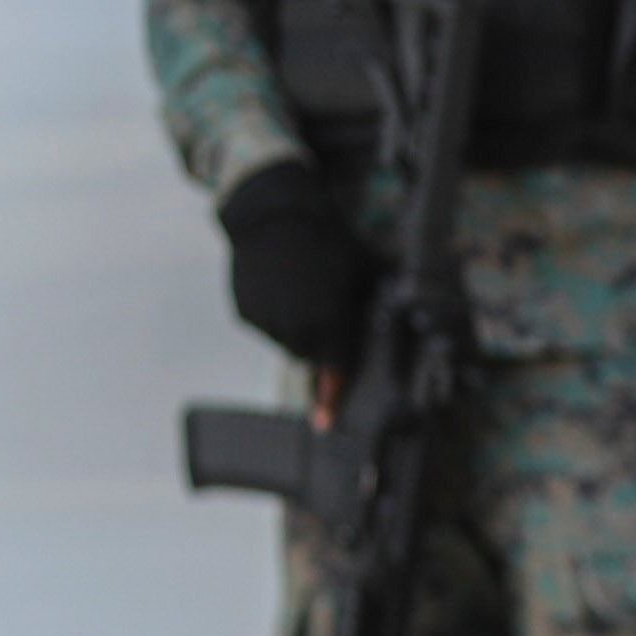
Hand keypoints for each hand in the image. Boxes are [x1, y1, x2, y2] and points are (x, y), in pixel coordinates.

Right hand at [216, 157, 371, 377]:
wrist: (275, 212)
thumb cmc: (327, 239)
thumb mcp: (362, 270)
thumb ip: (369, 306)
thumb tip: (391, 324)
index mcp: (329, 317)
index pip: (332, 368)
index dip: (330, 399)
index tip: (323, 423)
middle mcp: (295, 324)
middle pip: (308, 355)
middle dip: (319, 340)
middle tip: (323, 306)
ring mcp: (265, 319)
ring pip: (285, 342)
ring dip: (295, 328)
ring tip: (299, 290)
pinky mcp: (244, 310)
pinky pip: (263, 327)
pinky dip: (273, 315)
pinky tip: (278, 286)